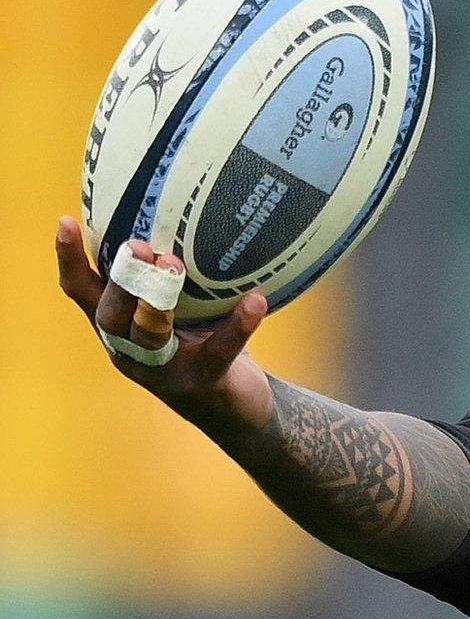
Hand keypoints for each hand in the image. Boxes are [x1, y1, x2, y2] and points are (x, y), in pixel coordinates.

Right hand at [55, 215, 275, 436]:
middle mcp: (133, 351)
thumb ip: (173, 276)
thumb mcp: (183, 308)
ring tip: (175, 266)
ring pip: (148, 337)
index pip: (85, 294)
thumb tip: (185, 209)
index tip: (64, 223)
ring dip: (158, 300)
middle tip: (144, 248)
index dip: (71, 262)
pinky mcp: (203, 382)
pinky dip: (238, 325)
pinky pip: (219, 352)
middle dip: (123, 280)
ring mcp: (165, 371)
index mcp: (121, 328)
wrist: (239, 408)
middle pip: (110, 317)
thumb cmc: (204, 344)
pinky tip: (256, 301)